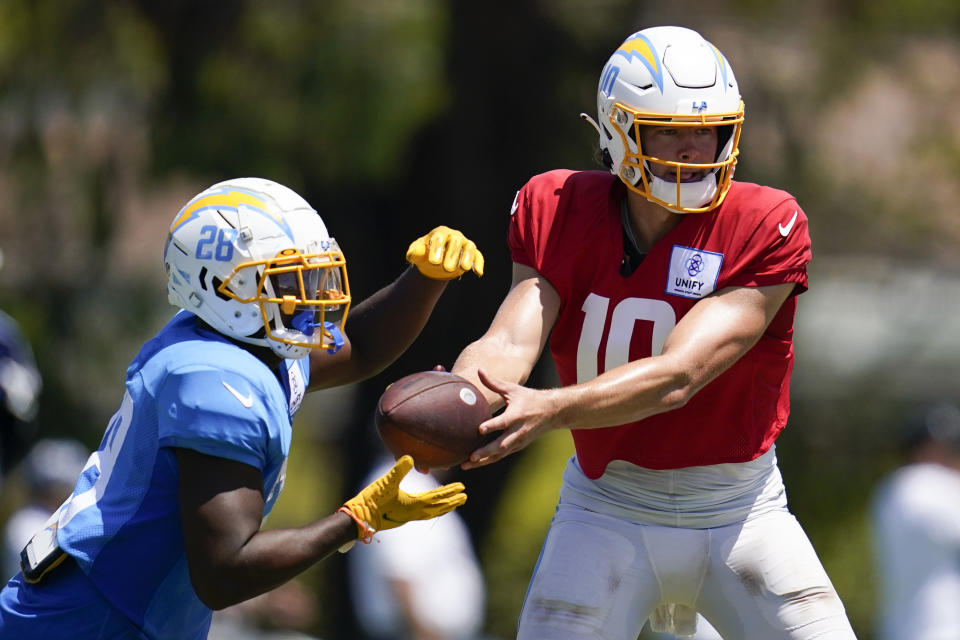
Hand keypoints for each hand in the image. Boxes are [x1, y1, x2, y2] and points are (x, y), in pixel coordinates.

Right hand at [342, 455, 465, 535]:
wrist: (359, 518)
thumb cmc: (372, 500)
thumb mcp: (385, 482)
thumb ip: (398, 470)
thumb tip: (409, 457)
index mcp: (413, 505)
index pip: (437, 497)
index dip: (450, 492)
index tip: (462, 488)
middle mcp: (414, 512)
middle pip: (438, 507)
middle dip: (452, 501)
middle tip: (464, 496)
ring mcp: (408, 516)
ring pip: (432, 512)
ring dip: (443, 507)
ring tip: (453, 504)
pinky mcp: (402, 516)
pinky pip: (423, 514)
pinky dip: (432, 510)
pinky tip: (430, 508)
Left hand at [406, 226, 483, 279]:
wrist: (434, 262)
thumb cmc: (425, 255)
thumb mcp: (416, 255)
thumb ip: (415, 252)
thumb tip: (418, 252)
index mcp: (440, 233)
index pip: (439, 237)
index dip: (437, 248)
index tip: (433, 262)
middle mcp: (454, 236)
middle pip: (456, 241)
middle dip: (452, 255)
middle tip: (446, 268)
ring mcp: (464, 244)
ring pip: (469, 247)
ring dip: (467, 257)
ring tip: (464, 268)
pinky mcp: (472, 253)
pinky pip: (478, 256)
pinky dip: (479, 263)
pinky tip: (478, 273)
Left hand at [461, 369, 558, 469]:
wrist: (551, 412)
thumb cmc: (530, 398)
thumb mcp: (513, 389)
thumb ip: (494, 382)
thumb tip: (479, 370)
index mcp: (517, 415)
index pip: (503, 422)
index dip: (492, 426)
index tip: (479, 430)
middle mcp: (518, 431)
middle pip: (501, 445)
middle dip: (485, 452)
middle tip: (470, 456)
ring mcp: (518, 441)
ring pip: (500, 454)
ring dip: (483, 461)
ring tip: (466, 465)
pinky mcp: (517, 447)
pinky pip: (502, 456)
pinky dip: (489, 460)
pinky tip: (475, 463)